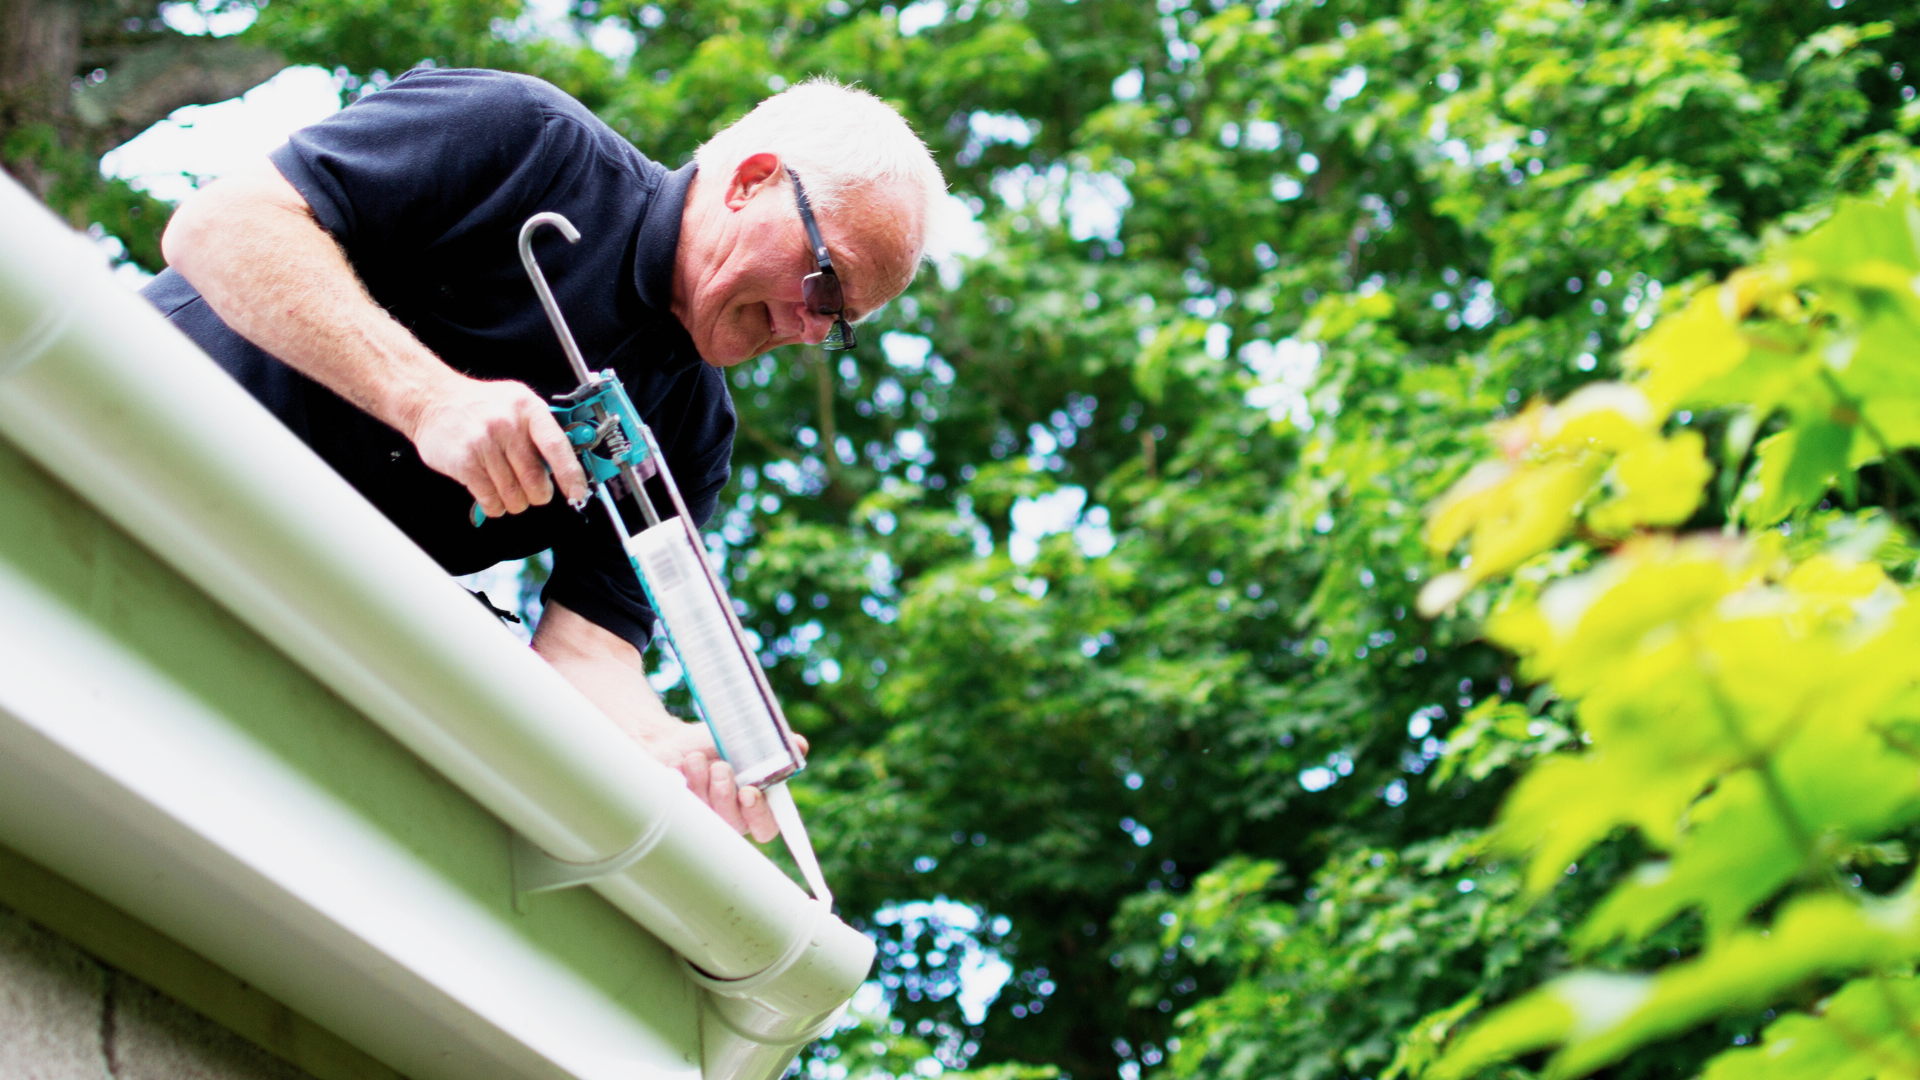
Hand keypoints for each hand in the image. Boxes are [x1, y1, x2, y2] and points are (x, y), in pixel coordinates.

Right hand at [410, 374, 587, 516]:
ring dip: (514, 501)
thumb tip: (570, 464)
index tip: (578, 493)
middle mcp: (507, 424)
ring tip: (506, 487)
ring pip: (514, 496)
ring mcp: (484, 444)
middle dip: (537, 494)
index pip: (558, 448)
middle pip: (536, 480)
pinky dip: (495, 506)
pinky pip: (491, 500)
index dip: (572, 475)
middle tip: (532, 489)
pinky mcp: (464, 463)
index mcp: (528, 409)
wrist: (433, 399)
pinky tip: (491, 493)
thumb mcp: (518, 404)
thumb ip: (543, 431)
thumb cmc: (481, 405)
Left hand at [644, 723, 809, 842]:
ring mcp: (706, 820)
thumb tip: (799, 745)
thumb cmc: (717, 743)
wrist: (677, 742)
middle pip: (735, 824)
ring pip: (708, 816)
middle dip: (725, 795)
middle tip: (720, 768)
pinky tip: (679, 766)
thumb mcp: (747, 739)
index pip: (767, 827)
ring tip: (695, 759)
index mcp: (757, 803)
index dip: (760, 816)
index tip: (748, 792)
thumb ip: (773, 745)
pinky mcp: (680, 818)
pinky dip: (682, 782)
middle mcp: (733, 817)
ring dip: (702, 783)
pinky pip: (682, 809)